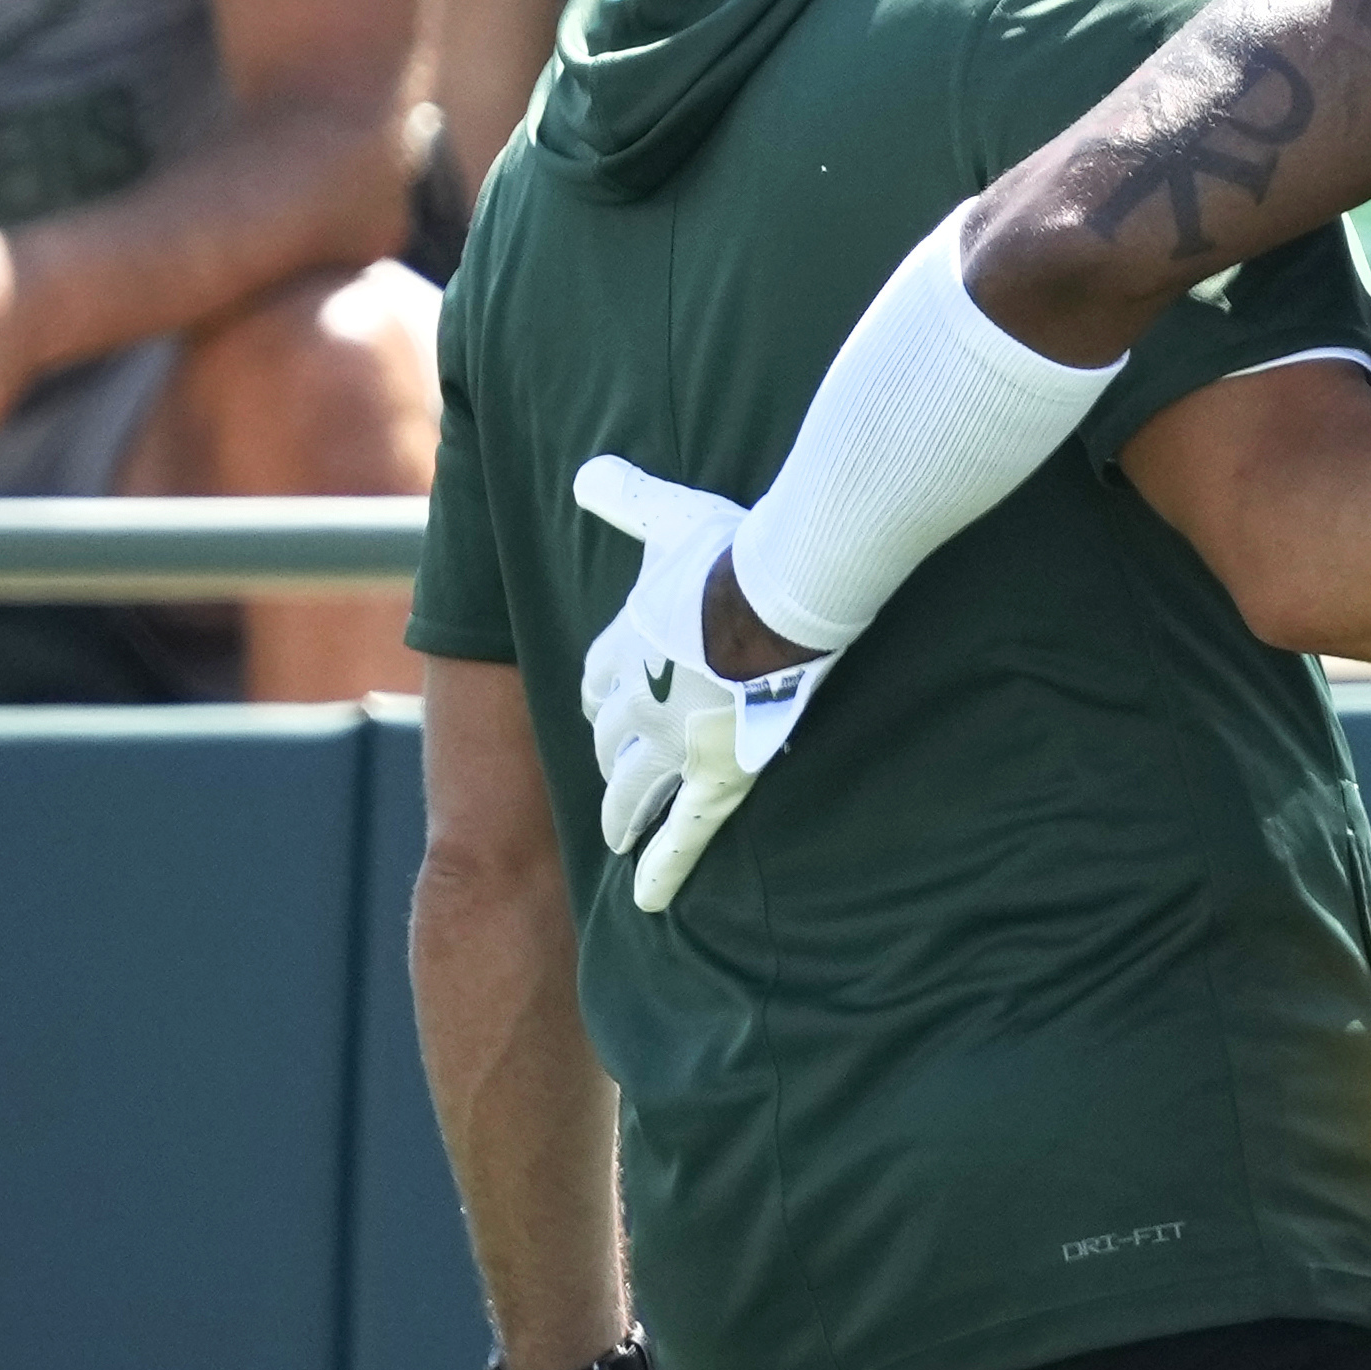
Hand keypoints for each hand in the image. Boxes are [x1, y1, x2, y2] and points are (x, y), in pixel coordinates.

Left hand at [574, 455, 831, 910]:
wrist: (782, 589)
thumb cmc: (733, 549)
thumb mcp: (670, 517)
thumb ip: (627, 498)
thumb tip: (588, 469)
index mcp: (623, 645)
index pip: (597, 683)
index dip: (603, 697)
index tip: (606, 708)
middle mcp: (636, 700)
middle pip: (606, 742)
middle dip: (605, 761)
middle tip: (611, 780)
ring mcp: (673, 744)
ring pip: (632, 790)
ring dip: (620, 814)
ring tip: (616, 838)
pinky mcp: (716, 775)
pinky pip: (683, 834)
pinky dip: (661, 869)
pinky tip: (644, 900)